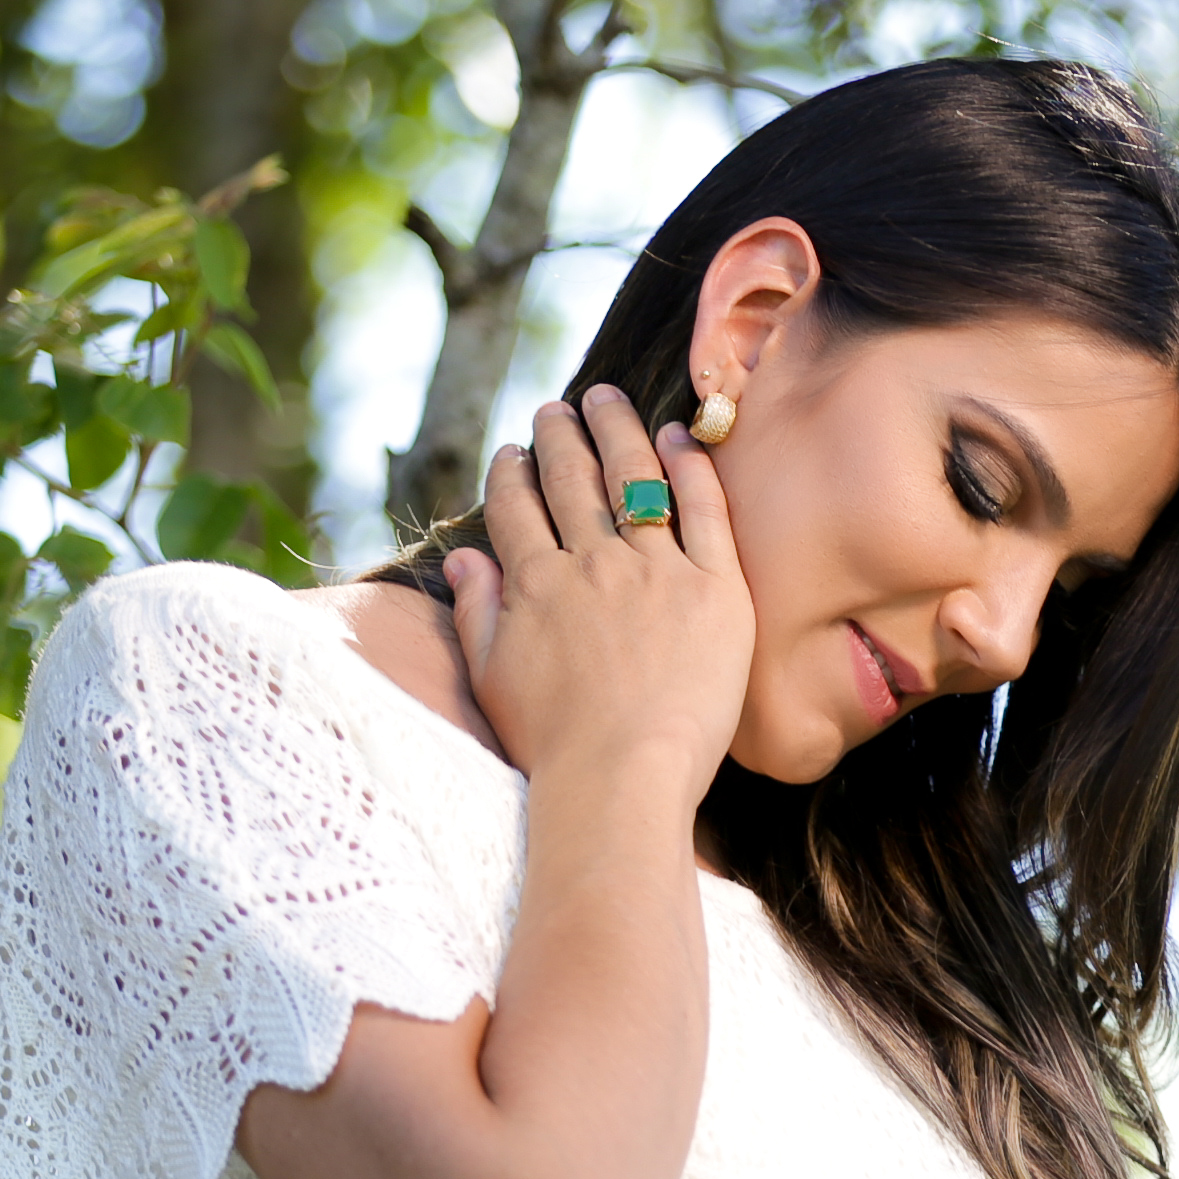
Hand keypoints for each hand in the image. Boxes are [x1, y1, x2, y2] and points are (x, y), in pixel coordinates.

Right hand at [444, 383, 750, 800]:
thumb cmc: (555, 746)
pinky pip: (705, 510)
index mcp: (536, 584)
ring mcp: (655, 571)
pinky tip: (679, 438)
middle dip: (561, 435)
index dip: (512, 474)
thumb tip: (462, 558)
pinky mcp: (715, 590)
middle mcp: (592, 564)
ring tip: (606, 401)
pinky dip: (690, 467)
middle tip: (559, 408)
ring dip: (616, 431)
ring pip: (633, 479)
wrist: (623, 777)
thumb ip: (477, 611)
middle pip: (572, 479)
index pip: (517, 508)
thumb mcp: (493, 679)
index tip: (514, 453)